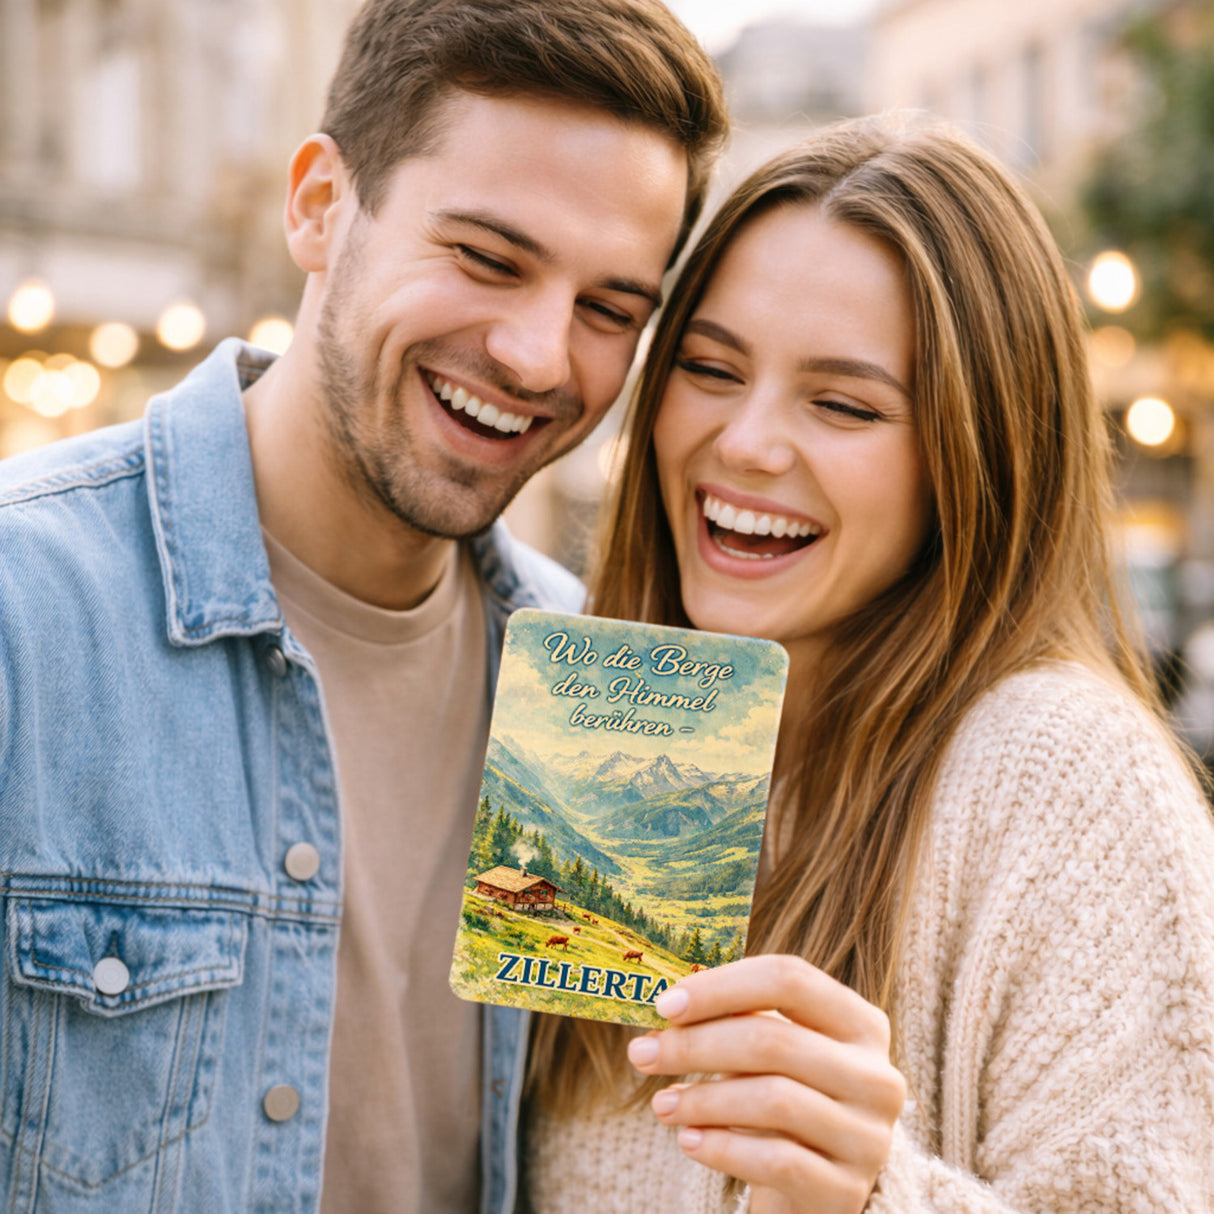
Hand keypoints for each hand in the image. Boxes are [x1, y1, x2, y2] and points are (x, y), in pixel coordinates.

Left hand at [627, 955, 904, 1213]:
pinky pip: (777, 1161)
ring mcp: (868, 1136)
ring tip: (661, 1104)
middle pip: (774, 1039)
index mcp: (860, 1022)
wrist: (815, 1187)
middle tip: (643, 1054)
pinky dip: (723, 1147)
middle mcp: (876, 1074)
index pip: (789, 979)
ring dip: (703, 1099)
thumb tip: (668, 1004)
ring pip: (774, 1100)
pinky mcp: (846, 1188)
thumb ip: (737, 1021)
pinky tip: (689, 1141)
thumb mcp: (772, 1054)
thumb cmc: (782, 1098)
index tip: (665, 1004)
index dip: (721, 986)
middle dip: (696, 1045)